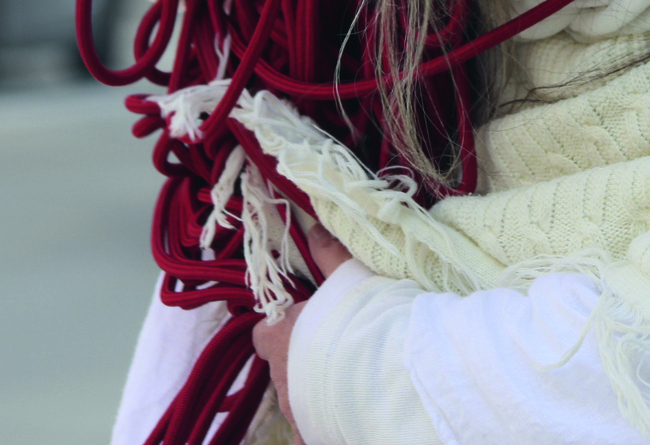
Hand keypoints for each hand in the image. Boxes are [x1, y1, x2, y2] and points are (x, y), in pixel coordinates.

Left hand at [251, 225, 354, 444]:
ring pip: (299, 401)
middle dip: (303, 361)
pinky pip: (314, 431)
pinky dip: (327, 423)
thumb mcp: (350, 278)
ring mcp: (297, 414)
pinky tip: (353, 414)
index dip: (282, 327)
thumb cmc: (361, 319)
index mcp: (279, 338)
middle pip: (283, 368)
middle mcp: (280, 379)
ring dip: (317, 391)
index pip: (263, 333)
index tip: (308, 321)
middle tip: (338, 349)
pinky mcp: (316, 436)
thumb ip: (330, 255)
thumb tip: (314, 226)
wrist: (386, 375)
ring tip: (353, 382)